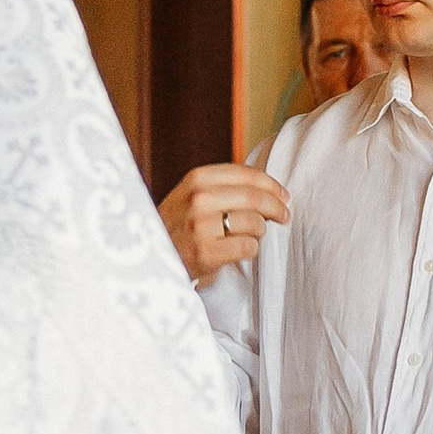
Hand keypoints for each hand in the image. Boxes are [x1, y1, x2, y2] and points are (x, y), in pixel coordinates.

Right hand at [159, 164, 287, 283]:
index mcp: (197, 179)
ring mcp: (200, 226)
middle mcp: (198, 199)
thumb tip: (269, 188)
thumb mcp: (190, 195)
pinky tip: (239, 250)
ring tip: (252, 235)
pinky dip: (250, 249)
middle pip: (255, 197)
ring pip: (254, 223)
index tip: (283, 195)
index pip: (247, 174)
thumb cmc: (178, 226)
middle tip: (284, 216)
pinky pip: (248, 247)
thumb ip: (222, 185)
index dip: (271, 185)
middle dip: (276, 207)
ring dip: (260, 231)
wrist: (148, 258)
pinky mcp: (206, 253)